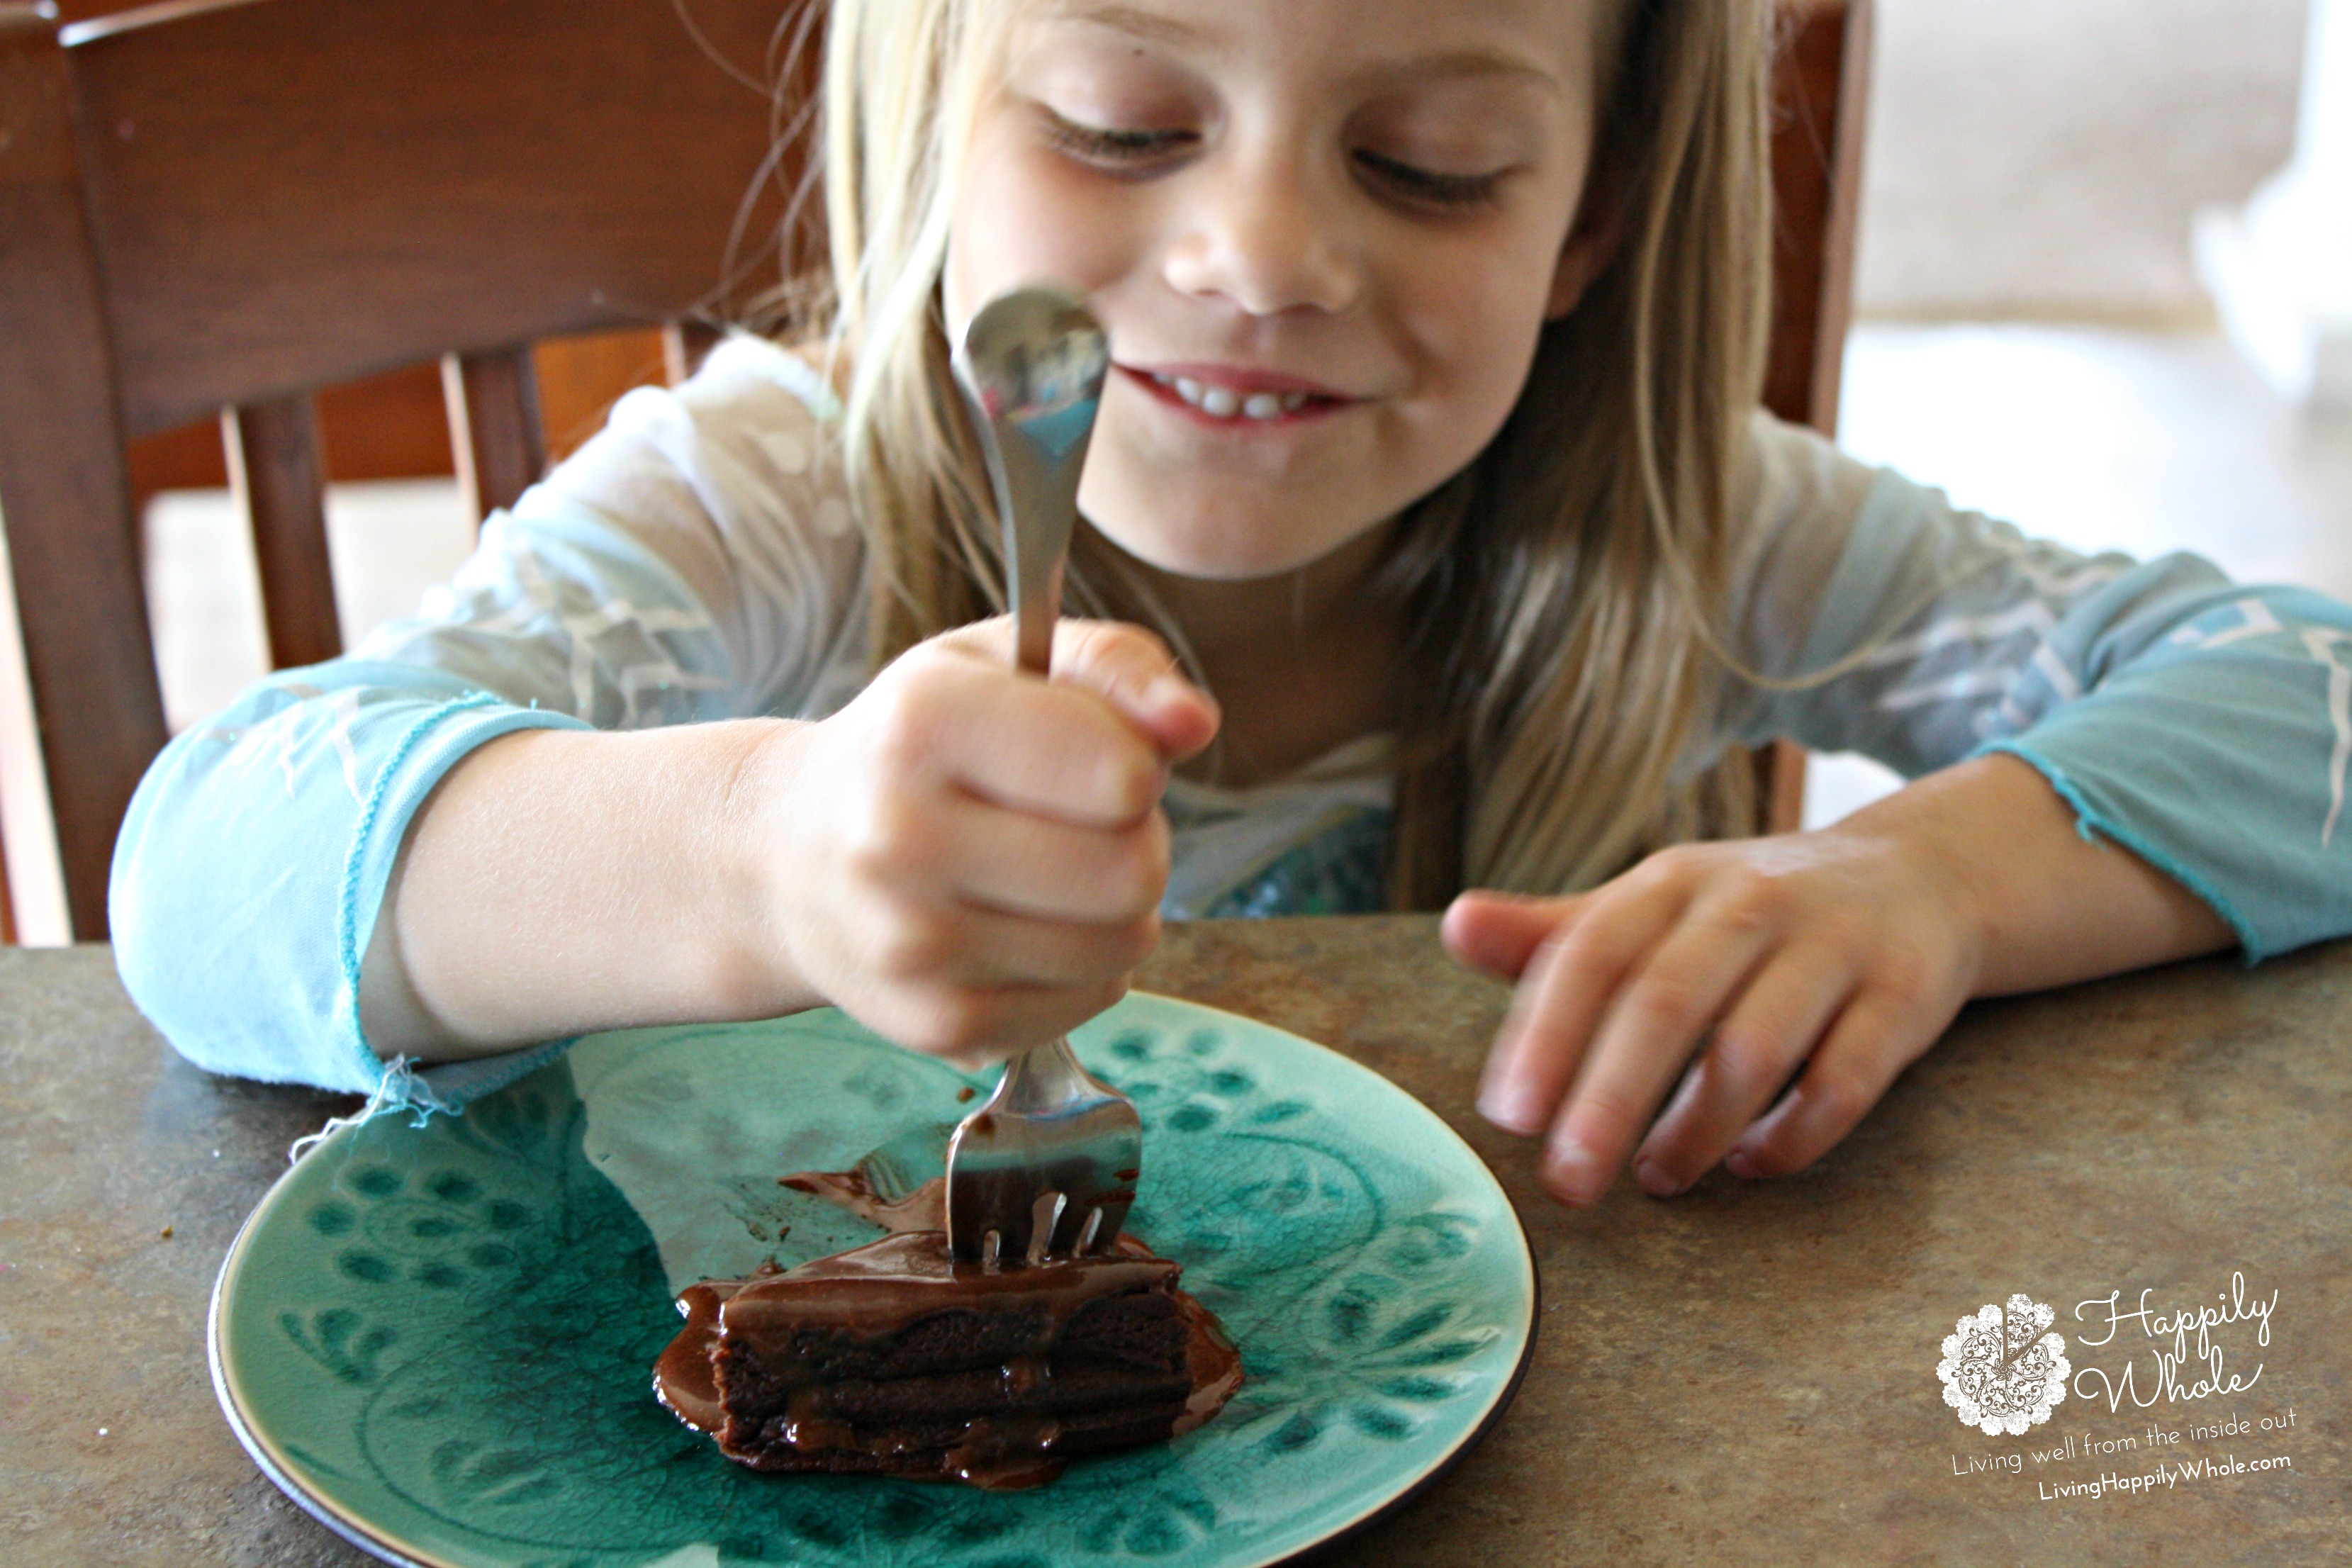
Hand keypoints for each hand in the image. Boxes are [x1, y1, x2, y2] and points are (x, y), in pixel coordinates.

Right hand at [752, 616, 1217, 1058]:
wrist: (784, 858)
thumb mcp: (1004, 662)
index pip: (1121, 775)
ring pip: (1122, 945)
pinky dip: (1083, 966)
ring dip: (1115, 908)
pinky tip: (1020, 927)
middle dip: (1134, 840)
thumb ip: (1116, 666)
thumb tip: (1194, 723)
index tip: (1087, 755)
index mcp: (922, 725)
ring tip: (1047, 873)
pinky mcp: (935, 1023)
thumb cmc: (920, 745)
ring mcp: (911, 944)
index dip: (1134, 763)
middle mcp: (899, 838)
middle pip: (1133, 871)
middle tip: (1075, 823)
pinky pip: (1092, 1001)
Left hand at [1443, 825, 1983, 1205]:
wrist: (1918, 878)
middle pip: (1665, 1004)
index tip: (1509, 1116)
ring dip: (1695, 1128)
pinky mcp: (1903, 998)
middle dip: (1607, 1101)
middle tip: (1567, 1183)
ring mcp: (1833, 947)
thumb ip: (1557, 934)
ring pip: (1753, 1049)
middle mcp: (1750, 903)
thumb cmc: (1751, 915)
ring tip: (1655, 1177)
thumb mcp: (1654, 908)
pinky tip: (1750, 1165)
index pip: (1593, 954)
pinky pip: (1845, 1081)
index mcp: (1671, 882)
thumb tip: (1456, 926)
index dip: (1545, 1034)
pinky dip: (1793, 1135)